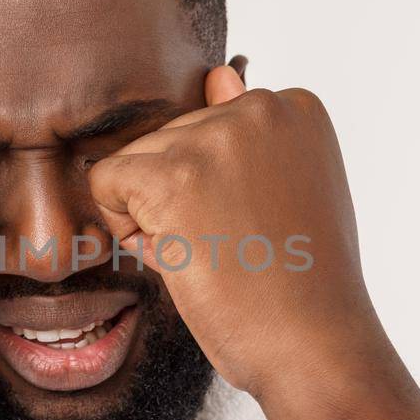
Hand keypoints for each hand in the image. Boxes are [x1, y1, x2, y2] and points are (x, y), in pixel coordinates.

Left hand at [88, 64, 374, 404]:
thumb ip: (252, 135)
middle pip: (170, 141)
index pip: (210, 127)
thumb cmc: (305, 284)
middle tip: (239, 248)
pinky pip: (105, 183)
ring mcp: (216, 138)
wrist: (314, 345)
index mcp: (295, 106)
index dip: (219, 187)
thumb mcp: (292, 190)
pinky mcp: (172, 175)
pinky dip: (126, 228)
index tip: (262, 225)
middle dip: (184, 200)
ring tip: (217, 255)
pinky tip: (181, 257)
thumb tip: (219, 74)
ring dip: (156, 217)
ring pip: (137, 162)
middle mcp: (259, 107)